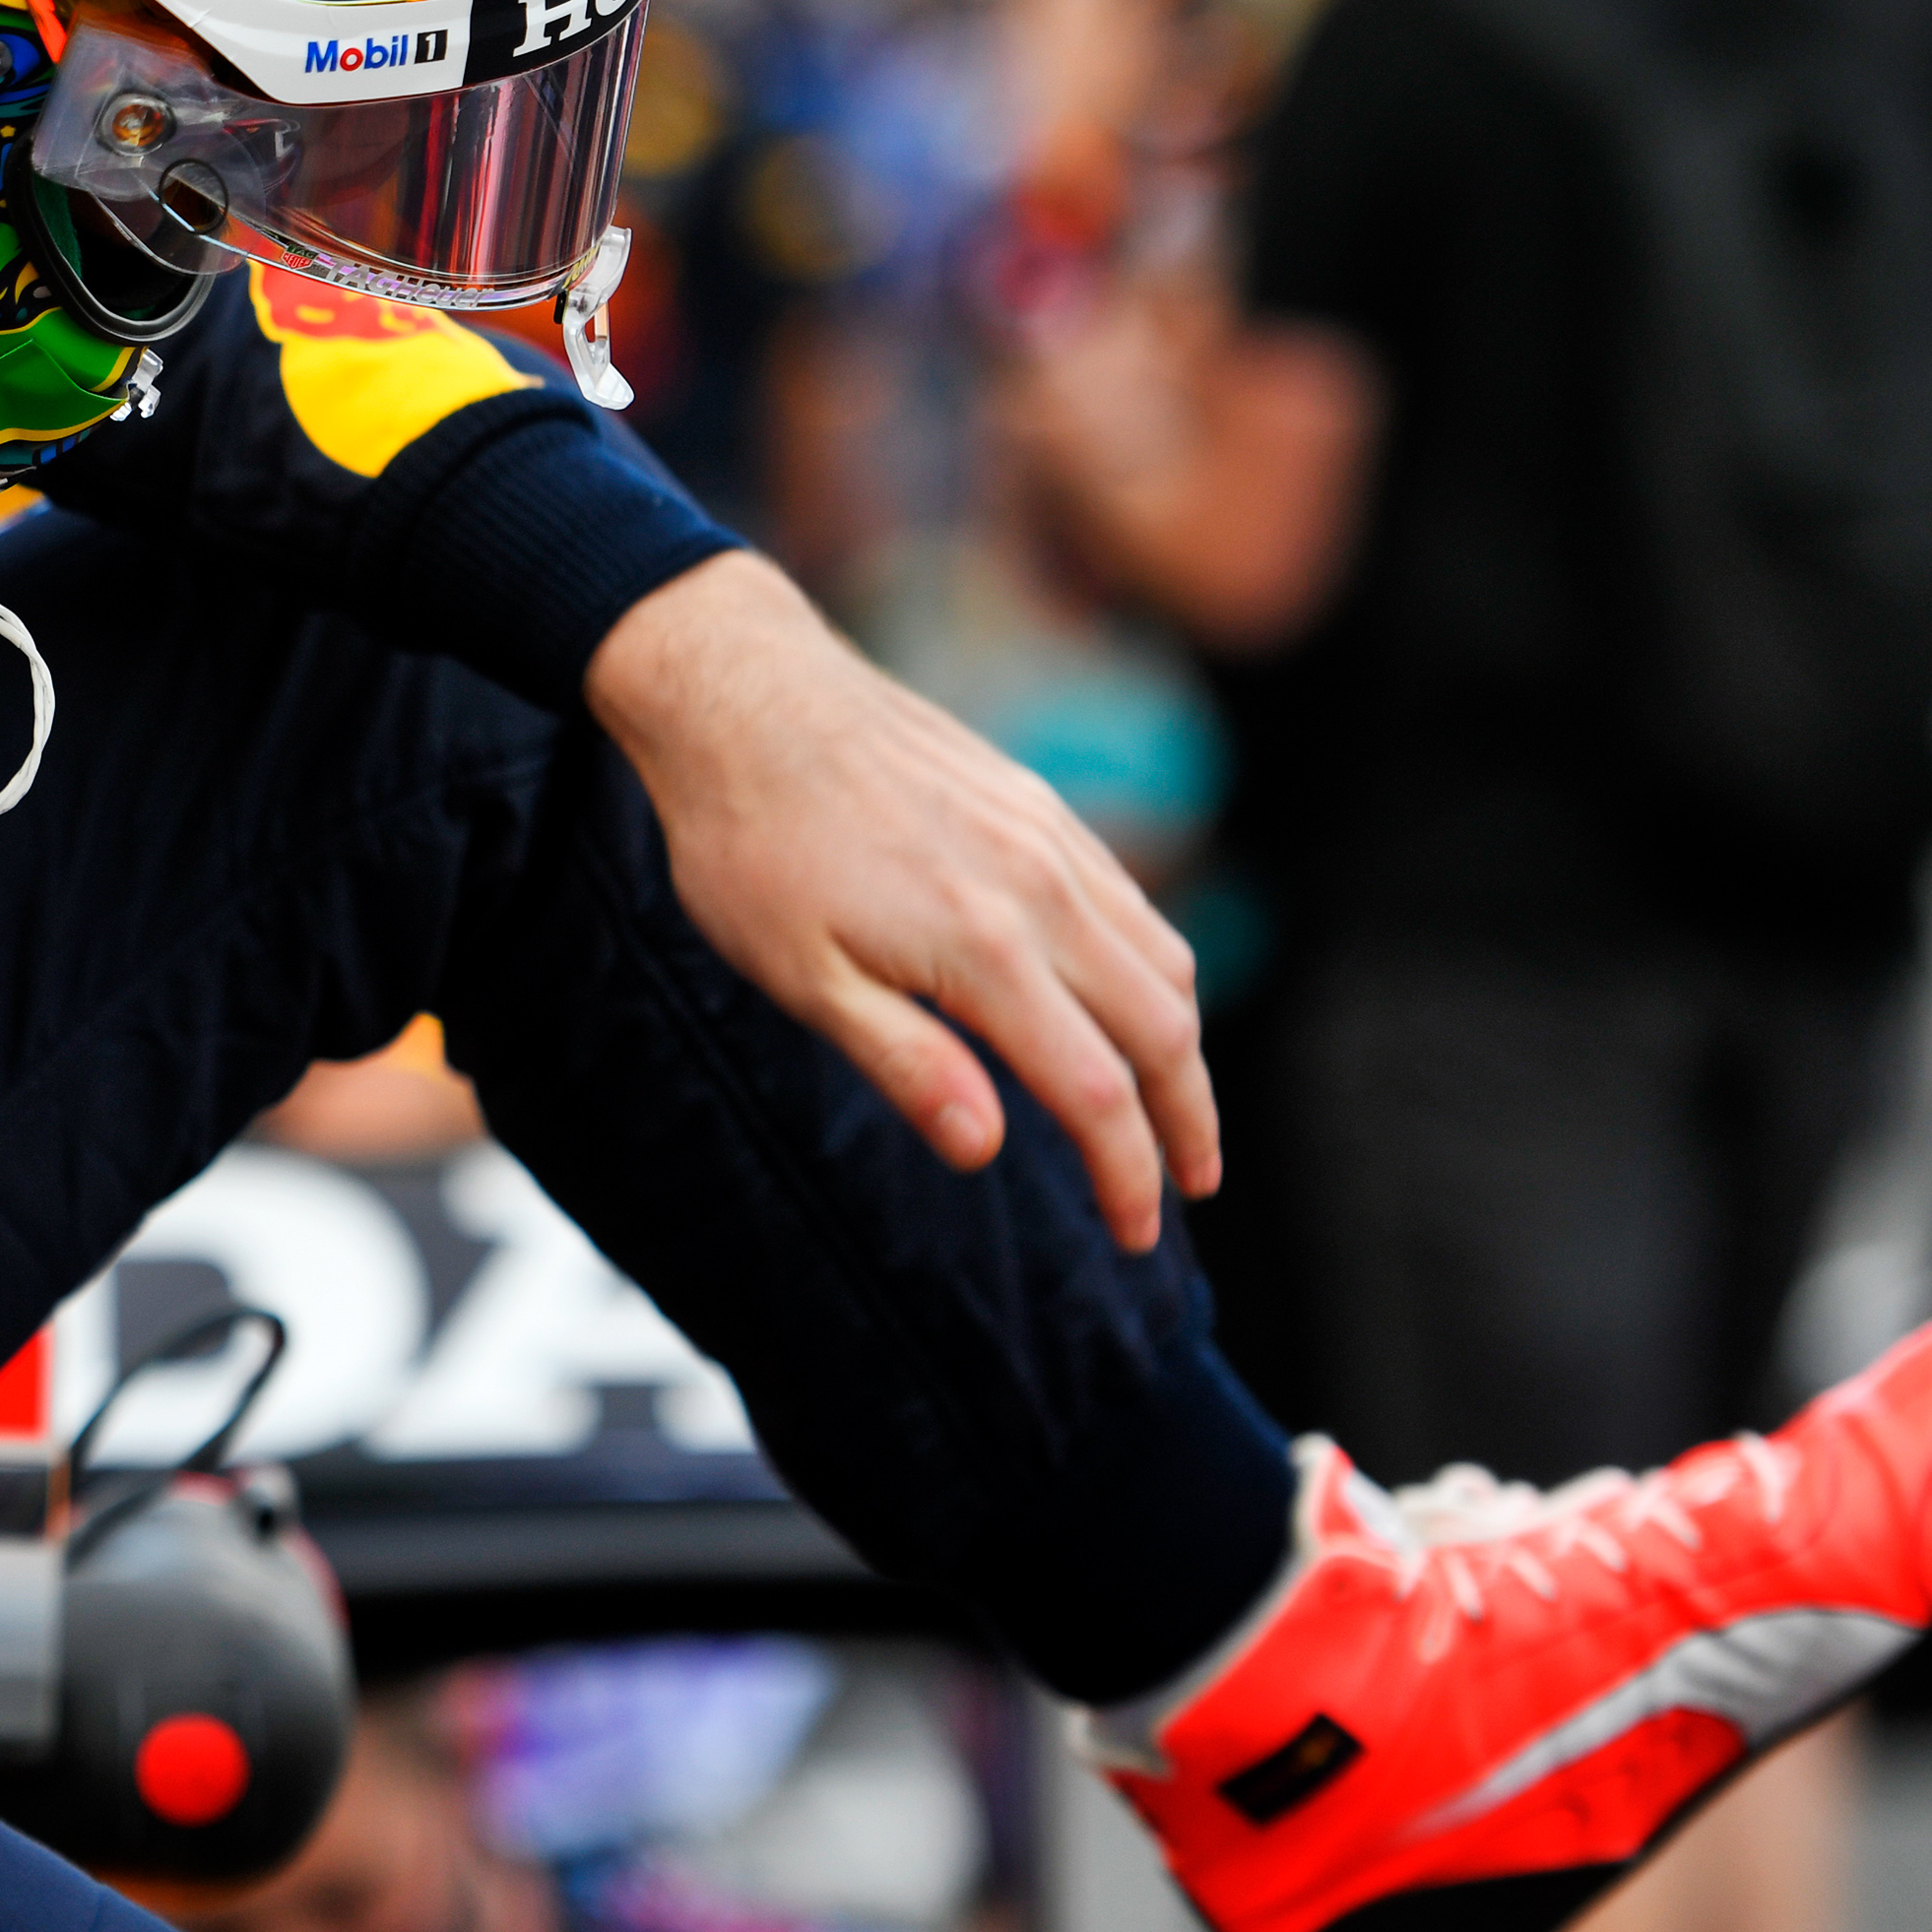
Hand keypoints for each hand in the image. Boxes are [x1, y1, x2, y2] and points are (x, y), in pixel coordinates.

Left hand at [582, 551, 1216, 1249]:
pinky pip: (1130, 902)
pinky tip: (1130, 1005)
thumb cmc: (750, 846)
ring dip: (1183, 1048)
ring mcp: (1049, 839)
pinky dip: (1156, 972)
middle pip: (1164, 1030)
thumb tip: (989, 1149)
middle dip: (1189, 1123)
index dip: (1129, 1176)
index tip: (1138, 1236)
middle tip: (1189, 1192)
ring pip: (1163, 961)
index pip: (1096, 1092)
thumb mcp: (798, 976)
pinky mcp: (1038, 806)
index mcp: (984, 949)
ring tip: (1174, 1114)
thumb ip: (904, 1063)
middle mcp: (1041, 890)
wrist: (742, 695)